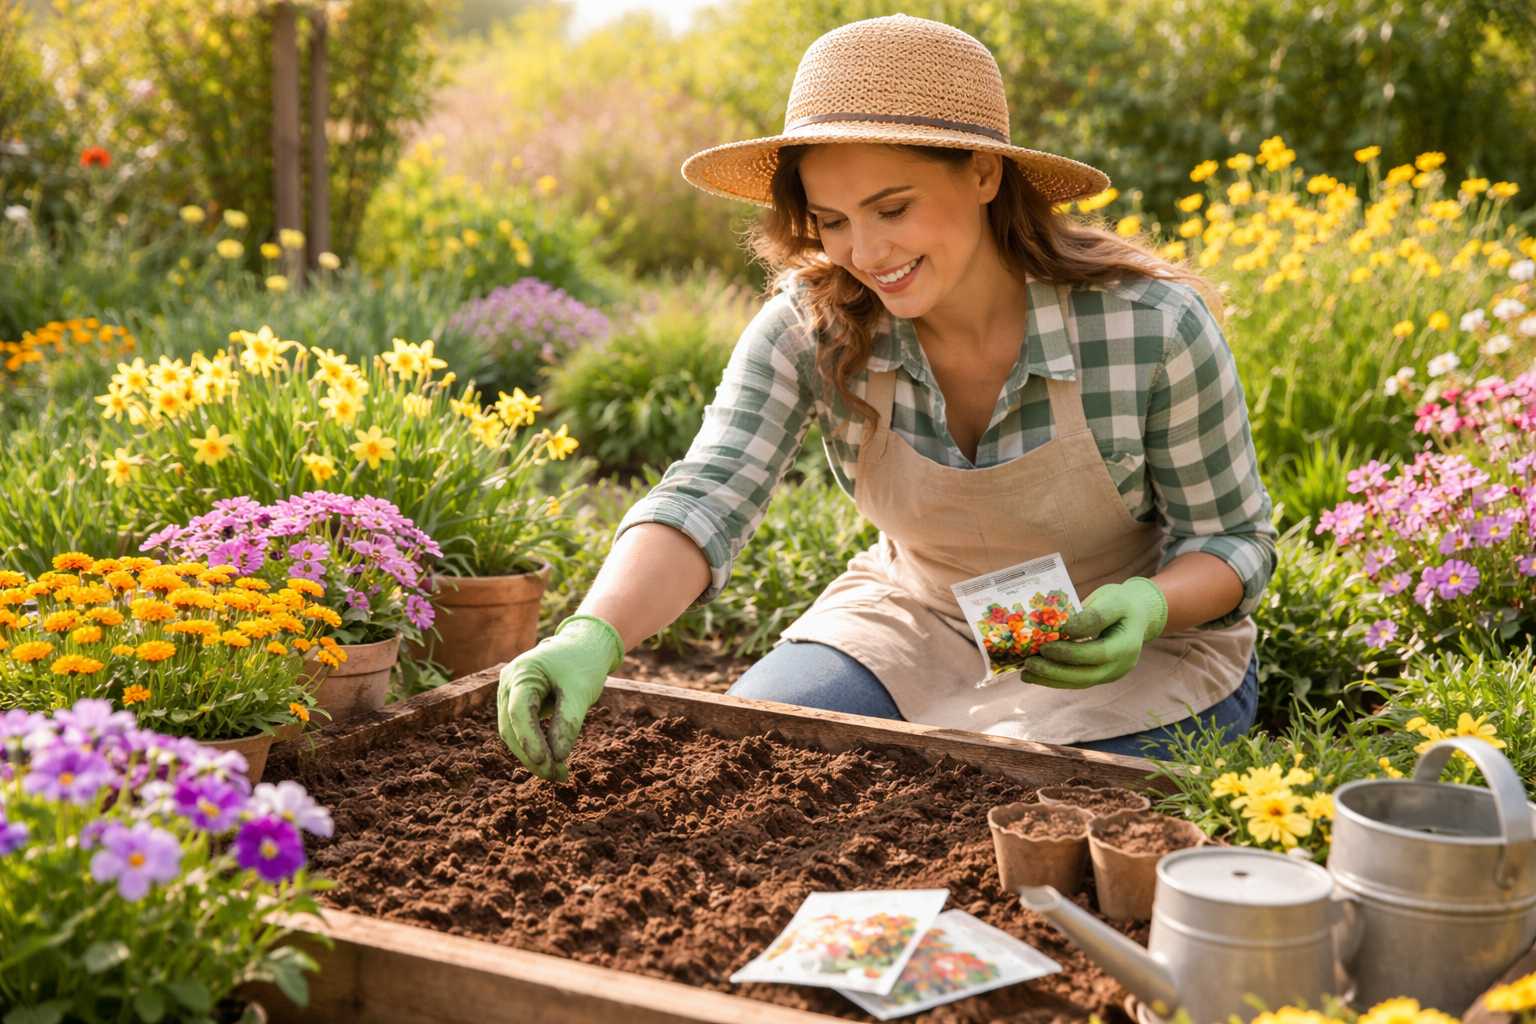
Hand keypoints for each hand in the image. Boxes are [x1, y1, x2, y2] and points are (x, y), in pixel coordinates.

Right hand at [497, 614, 622, 780]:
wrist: (583, 645)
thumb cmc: (583, 664)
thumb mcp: (581, 691)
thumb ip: (568, 722)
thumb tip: (557, 757)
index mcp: (523, 672)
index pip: (520, 711)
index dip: (530, 739)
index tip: (547, 762)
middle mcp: (508, 682)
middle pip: (511, 727)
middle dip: (531, 755)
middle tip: (557, 776)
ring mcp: (508, 691)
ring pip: (512, 732)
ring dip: (531, 755)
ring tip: (557, 774)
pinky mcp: (516, 701)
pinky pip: (519, 728)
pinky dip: (533, 745)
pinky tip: (552, 761)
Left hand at [1021, 577, 1167, 689]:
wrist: (1137, 614)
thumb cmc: (1122, 603)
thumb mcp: (1113, 600)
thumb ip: (1094, 615)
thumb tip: (1066, 629)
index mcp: (1127, 645)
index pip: (1098, 653)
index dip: (1071, 652)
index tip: (1046, 644)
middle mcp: (1121, 665)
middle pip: (1086, 675)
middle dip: (1055, 671)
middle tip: (1029, 662)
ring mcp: (1110, 673)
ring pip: (1079, 682)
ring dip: (1050, 679)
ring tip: (1025, 672)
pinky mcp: (1098, 675)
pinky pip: (1076, 681)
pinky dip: (1054, 679)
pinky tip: (1033, 675)